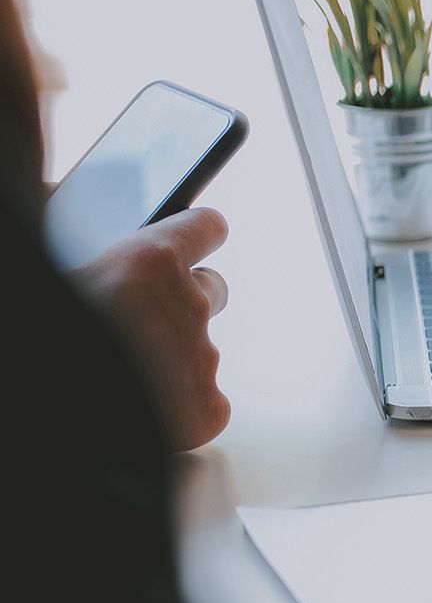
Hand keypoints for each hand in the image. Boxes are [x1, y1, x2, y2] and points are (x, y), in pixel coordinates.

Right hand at [70, 208, 232, 449]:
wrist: (59, 407)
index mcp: (149, 262)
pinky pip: (204, 402)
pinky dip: (180, 406)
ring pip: (200, 350)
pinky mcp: (206, 411)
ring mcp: (202, 361)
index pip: (204, 228)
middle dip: (185, 299)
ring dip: (171, 357)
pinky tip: (143, 410)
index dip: (200, 232)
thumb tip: (59, 191)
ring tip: (126, 373)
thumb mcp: (47, 259)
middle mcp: (188, 307)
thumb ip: (60, 223)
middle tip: (146, 318)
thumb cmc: (49, 327)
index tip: (203, 232)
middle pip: (212, 290)